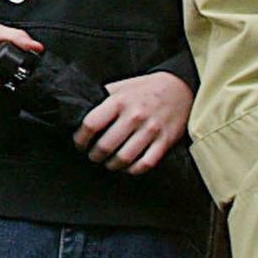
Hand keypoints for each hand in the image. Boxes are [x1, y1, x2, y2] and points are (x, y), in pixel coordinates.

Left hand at [74, 71, 191, 173]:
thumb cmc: (143, 89)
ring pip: (125, 158)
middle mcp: (134, 116)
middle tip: (92, 156)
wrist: (179, 87)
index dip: (80, 138)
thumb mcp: (119, 87)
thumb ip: (101, 99)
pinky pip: (146, 163)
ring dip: (111, 165)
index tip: (79, 143)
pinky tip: (126, 168)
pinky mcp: (165, 141)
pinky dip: (133, 170)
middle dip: (94, 155)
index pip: (91, 124)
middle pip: (106, 145)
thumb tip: (79, 112)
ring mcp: (151, 130)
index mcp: (119, 101)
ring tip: (106, 163)